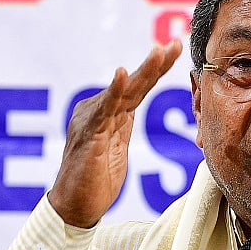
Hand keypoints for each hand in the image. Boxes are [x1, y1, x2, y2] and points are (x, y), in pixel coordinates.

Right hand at [48, 40, 182, 227]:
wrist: (74, 206)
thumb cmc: (95, 181)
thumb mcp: (116, 149)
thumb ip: (122, 127)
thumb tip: (131, 112)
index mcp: (109, 114)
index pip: (138, 88)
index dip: (157, 69)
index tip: (176, 50)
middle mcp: (99, 110)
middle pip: (133, 83)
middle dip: (156, 63)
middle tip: (175, 43)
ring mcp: (92, 120)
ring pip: (122, 91)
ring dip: (142, 72)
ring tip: (159, 52)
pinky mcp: (88, 134)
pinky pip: (103, 109)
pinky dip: (113, 91)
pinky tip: (121, 74)